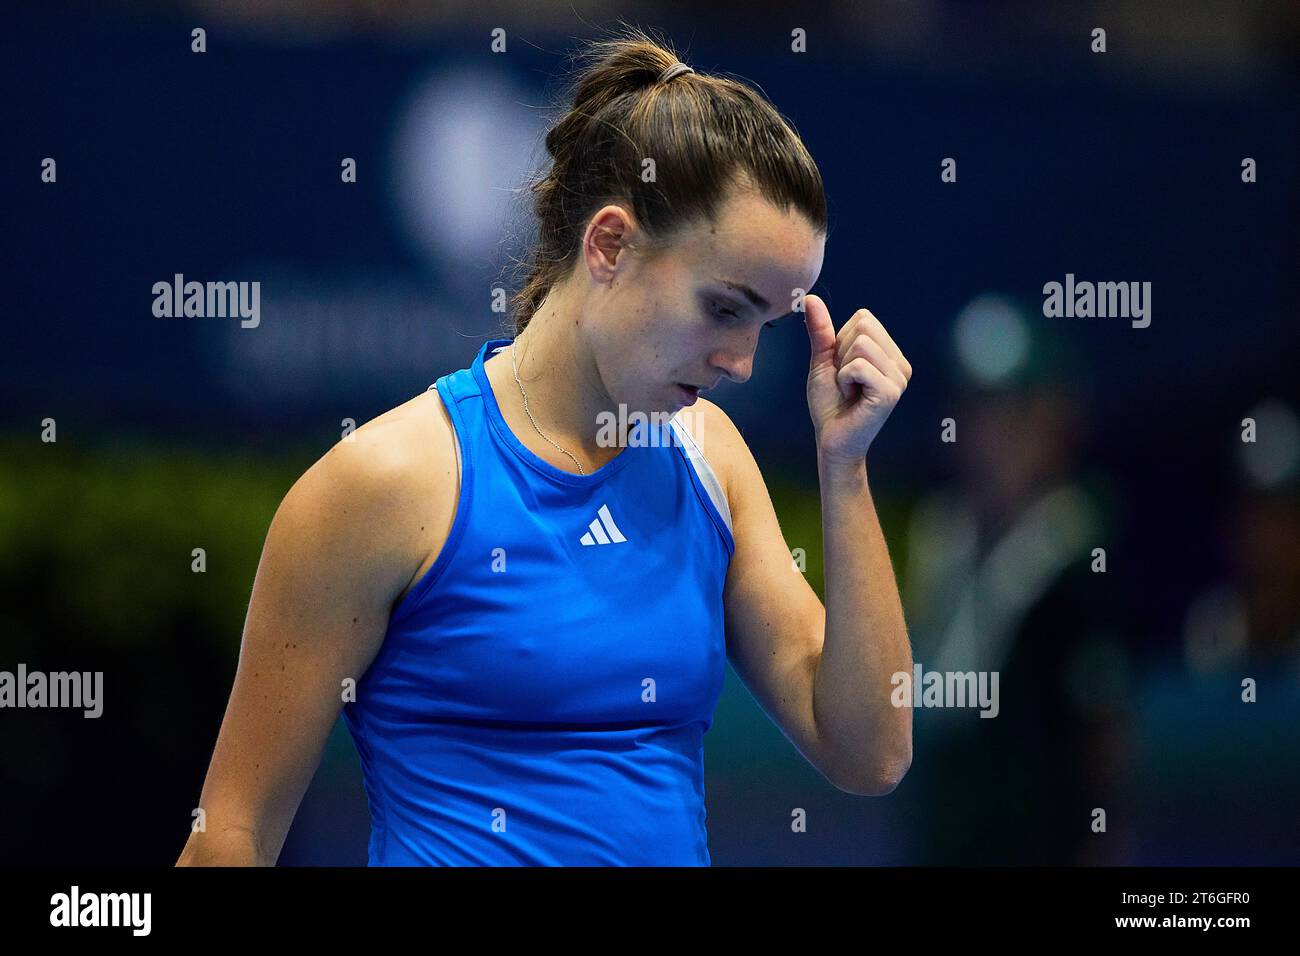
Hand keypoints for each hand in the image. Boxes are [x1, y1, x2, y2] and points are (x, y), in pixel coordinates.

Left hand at [803, 294, 911, 465]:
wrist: (832, 440)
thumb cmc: (830, 403)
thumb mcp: (823, 361)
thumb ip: (821, 330)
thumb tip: (809, 297)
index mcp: (889, 352)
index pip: (863, 318)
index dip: (841, 341)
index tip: (843, 370)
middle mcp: (900, 362)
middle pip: (863, 326)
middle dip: (842, 353)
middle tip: (845, 381)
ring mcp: (899, 377)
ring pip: (861, 344)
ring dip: (843, 369)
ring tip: (849, 390)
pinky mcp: (890, 392)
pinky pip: (858, 365)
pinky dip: (845, 380)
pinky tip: (852, 398)